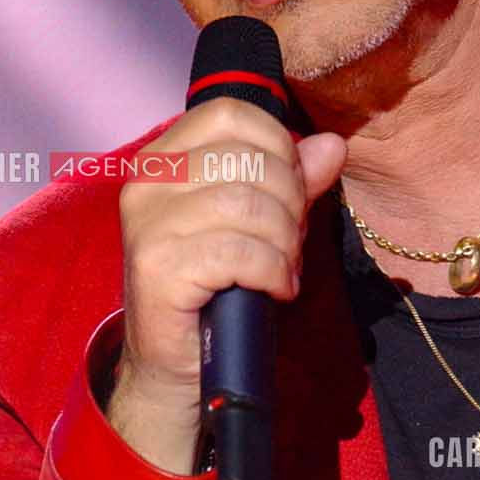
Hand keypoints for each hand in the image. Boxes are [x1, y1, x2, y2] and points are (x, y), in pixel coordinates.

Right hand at [108, 104, 346, 472]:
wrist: (177, 365)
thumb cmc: (219, 288)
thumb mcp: (261, 225)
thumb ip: (293, 181)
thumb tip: (331, 145)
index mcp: (166, 159)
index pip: (232, 114)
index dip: (278, 148)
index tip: (289, 195)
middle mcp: (148, 183)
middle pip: (248, 159)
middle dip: (289, 203)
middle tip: (288, 243)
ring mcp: (149, 225)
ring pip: (248, 205)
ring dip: (284, 243)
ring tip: (281, 270)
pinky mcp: (158, 268)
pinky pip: (240, 252)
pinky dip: (272, 272)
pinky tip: (274, 291)